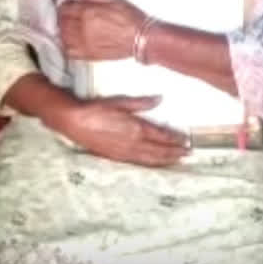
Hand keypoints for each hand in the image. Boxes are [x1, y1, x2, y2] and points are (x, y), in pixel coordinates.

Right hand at [50, 94, 189, 166]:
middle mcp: (132, 142)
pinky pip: (138, 163)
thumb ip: (141, 103)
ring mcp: (124, 152)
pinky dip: (150, 164)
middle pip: (158, 150)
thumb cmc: (96, 109)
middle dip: (174, 152)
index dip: (174, 139)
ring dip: (165, 160)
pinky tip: (155, 164)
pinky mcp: (115, 157)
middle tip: (189, 154)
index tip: (186, 140)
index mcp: (135, 128)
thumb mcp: (120, 102)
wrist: (73, 122)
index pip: (161, 135)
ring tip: (177, 160)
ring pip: (150, 159)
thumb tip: (160, 99)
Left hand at [57, 0, 145, 60]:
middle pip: (62, 22)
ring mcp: (85, 43)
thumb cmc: (131, 19)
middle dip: (62, 17)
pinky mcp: (89, 55)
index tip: (68, 4)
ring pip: (63, 36)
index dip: (65, 5)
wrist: (142, 38)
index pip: (65, 8)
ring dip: (62, 30)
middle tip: (67, 15)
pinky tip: (69, 42)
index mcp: (88, 13)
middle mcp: (83, 29)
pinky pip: (69, 51)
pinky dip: (65, 46)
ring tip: (68, 27)